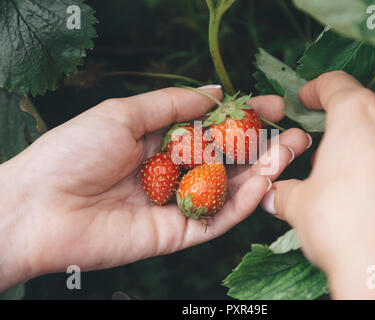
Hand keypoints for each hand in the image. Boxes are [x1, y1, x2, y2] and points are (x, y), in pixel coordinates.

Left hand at [0, 86, 310, 290]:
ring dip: (262, 172)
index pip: (213, 129)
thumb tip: (214, 91)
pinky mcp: (178, 233)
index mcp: (160, 141)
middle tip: (295, 133)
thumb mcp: (123, 113)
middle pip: (227, 160)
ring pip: (229, 189)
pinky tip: (263, 183)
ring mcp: (178, 203)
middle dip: (262, 146)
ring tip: (288, 152)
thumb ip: (172, 104)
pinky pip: (217, 218)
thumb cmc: (73, 152)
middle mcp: (174, 172)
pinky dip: (243, 203)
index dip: (243, 118)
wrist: (39, 207)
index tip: (272, 106)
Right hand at [262, 71, 374, 298]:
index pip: (335, 84)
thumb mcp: (300, 206)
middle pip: (366, 113)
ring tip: (357, 186)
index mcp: (359, 116)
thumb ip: (286, 192)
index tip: (307, 97)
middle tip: (327, 162)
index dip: (316, 89)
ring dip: (373, 150)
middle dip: (344, 132)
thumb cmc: (343, 228)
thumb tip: (274, 195)